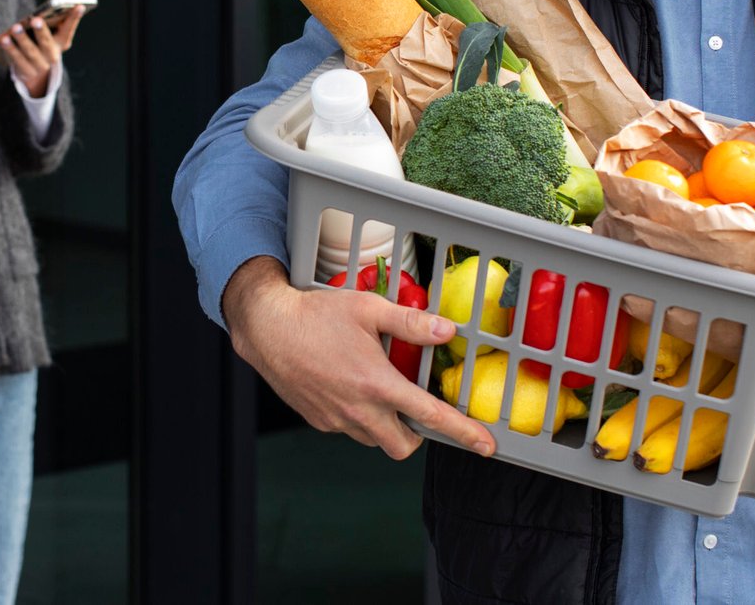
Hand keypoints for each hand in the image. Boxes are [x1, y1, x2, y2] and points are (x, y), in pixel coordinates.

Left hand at [0, 4, 83, 96]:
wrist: (36, 74)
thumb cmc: (41, 44)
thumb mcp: (48, 36)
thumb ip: (47, 24)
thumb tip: (37, 14)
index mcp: (62, 43)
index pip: (69, 29)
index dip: (75, 18)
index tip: (80, 5)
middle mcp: (53, 55)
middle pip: (47, 42)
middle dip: (41, 31)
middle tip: (36, 19)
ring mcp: (41, 66)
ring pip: (30, 52)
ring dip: (22, 39)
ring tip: (15, 27)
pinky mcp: (27, 72)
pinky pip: (17, 60)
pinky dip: (11, 49)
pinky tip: (4, 39)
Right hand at [222, 256, 496, 460]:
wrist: (267, 328)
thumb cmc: (316, 314)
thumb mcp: (368, 309)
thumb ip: (411, 322)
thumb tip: (447, 331)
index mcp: (377, 383)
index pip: (431, 417)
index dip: (464, 433)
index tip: (486, 445)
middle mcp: (358, 409)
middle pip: (403, 446)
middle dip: (417, 434)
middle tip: (416, 408)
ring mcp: (337, 419)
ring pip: (375, 439)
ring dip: (387, 425)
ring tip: (378, 390)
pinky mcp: (319, 421)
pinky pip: (350, 429)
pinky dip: (359, 417)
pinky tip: (349, 387)